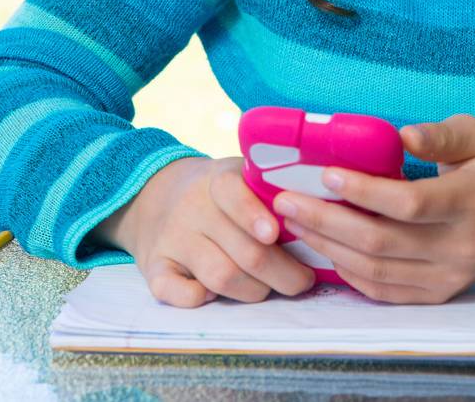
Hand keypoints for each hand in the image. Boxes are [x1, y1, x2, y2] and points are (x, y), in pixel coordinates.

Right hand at [91, 155, 316, 306]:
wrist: (160, 195)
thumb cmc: (223, 192)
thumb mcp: (243, 176)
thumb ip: (273, 191)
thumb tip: (320, 222)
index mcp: (218, 180)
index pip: (233, 194)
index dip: (254, 216)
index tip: (274, 234)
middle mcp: (191, 208)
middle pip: (242, 251)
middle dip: (282, 273)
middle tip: (303, 280)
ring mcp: (172, 238)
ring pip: (220, 275)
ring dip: (254, 290)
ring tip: (270, 288)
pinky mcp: (154, 266)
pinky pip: (172, 290)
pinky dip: (196, 298)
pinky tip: (215, 295)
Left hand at [272, 113, 474, 303]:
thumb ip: (441, 136)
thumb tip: (403, 135)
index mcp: (472, 203)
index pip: (408, 204)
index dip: (363, 191)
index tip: (325, 174)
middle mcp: (460, 248)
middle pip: (381, 242)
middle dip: (326, 221)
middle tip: (285, 201)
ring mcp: (449, 278)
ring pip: (375, 270)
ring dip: (327, 247)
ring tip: (293, 222)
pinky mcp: (438, 295)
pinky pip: (384, 291)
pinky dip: (348, 272)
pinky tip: (324, 248)